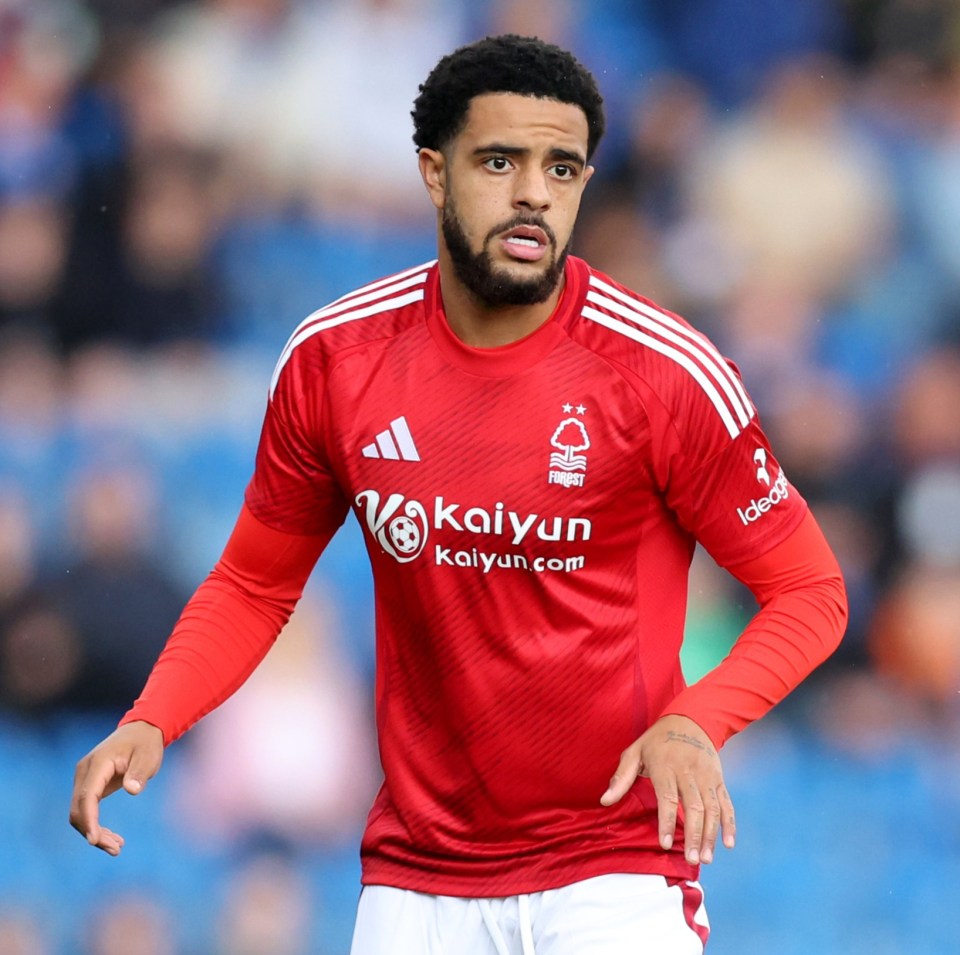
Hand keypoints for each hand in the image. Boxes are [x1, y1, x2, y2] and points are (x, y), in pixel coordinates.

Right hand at [69, 720, 164, 855]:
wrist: (141, 730)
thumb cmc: (146, 743)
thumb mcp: (148, 755)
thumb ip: (139, 772)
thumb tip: (132, 789)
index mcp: (98, 763)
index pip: (87, 796)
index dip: (89, 820)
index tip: (94, 841)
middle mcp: (85, 771)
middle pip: (79, 809)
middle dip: (93, 832)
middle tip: (116, 849)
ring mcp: (85, 778)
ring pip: (80, 812)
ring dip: (94, 832)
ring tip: (117, 847)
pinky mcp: (90, 785)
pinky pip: (87, 809)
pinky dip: (95, 824)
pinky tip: (112, 837)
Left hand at [600, 714, 734, 864]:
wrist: (691, 719)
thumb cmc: (657, 740)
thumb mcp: (635, 751)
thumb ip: (621, 777)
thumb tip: (605, 801)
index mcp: (665, 765)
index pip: (667, 797)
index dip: (667, 821)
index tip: (666, 844)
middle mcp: (688, 771)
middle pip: (694, 806)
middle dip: (695, 835)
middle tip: (692, 861)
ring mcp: (707, 775)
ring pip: (712, 808)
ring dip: (711, 835)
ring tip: (706, 859)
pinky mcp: (720, 779)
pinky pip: (727, 803)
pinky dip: (730, 824)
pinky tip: (729, 844)